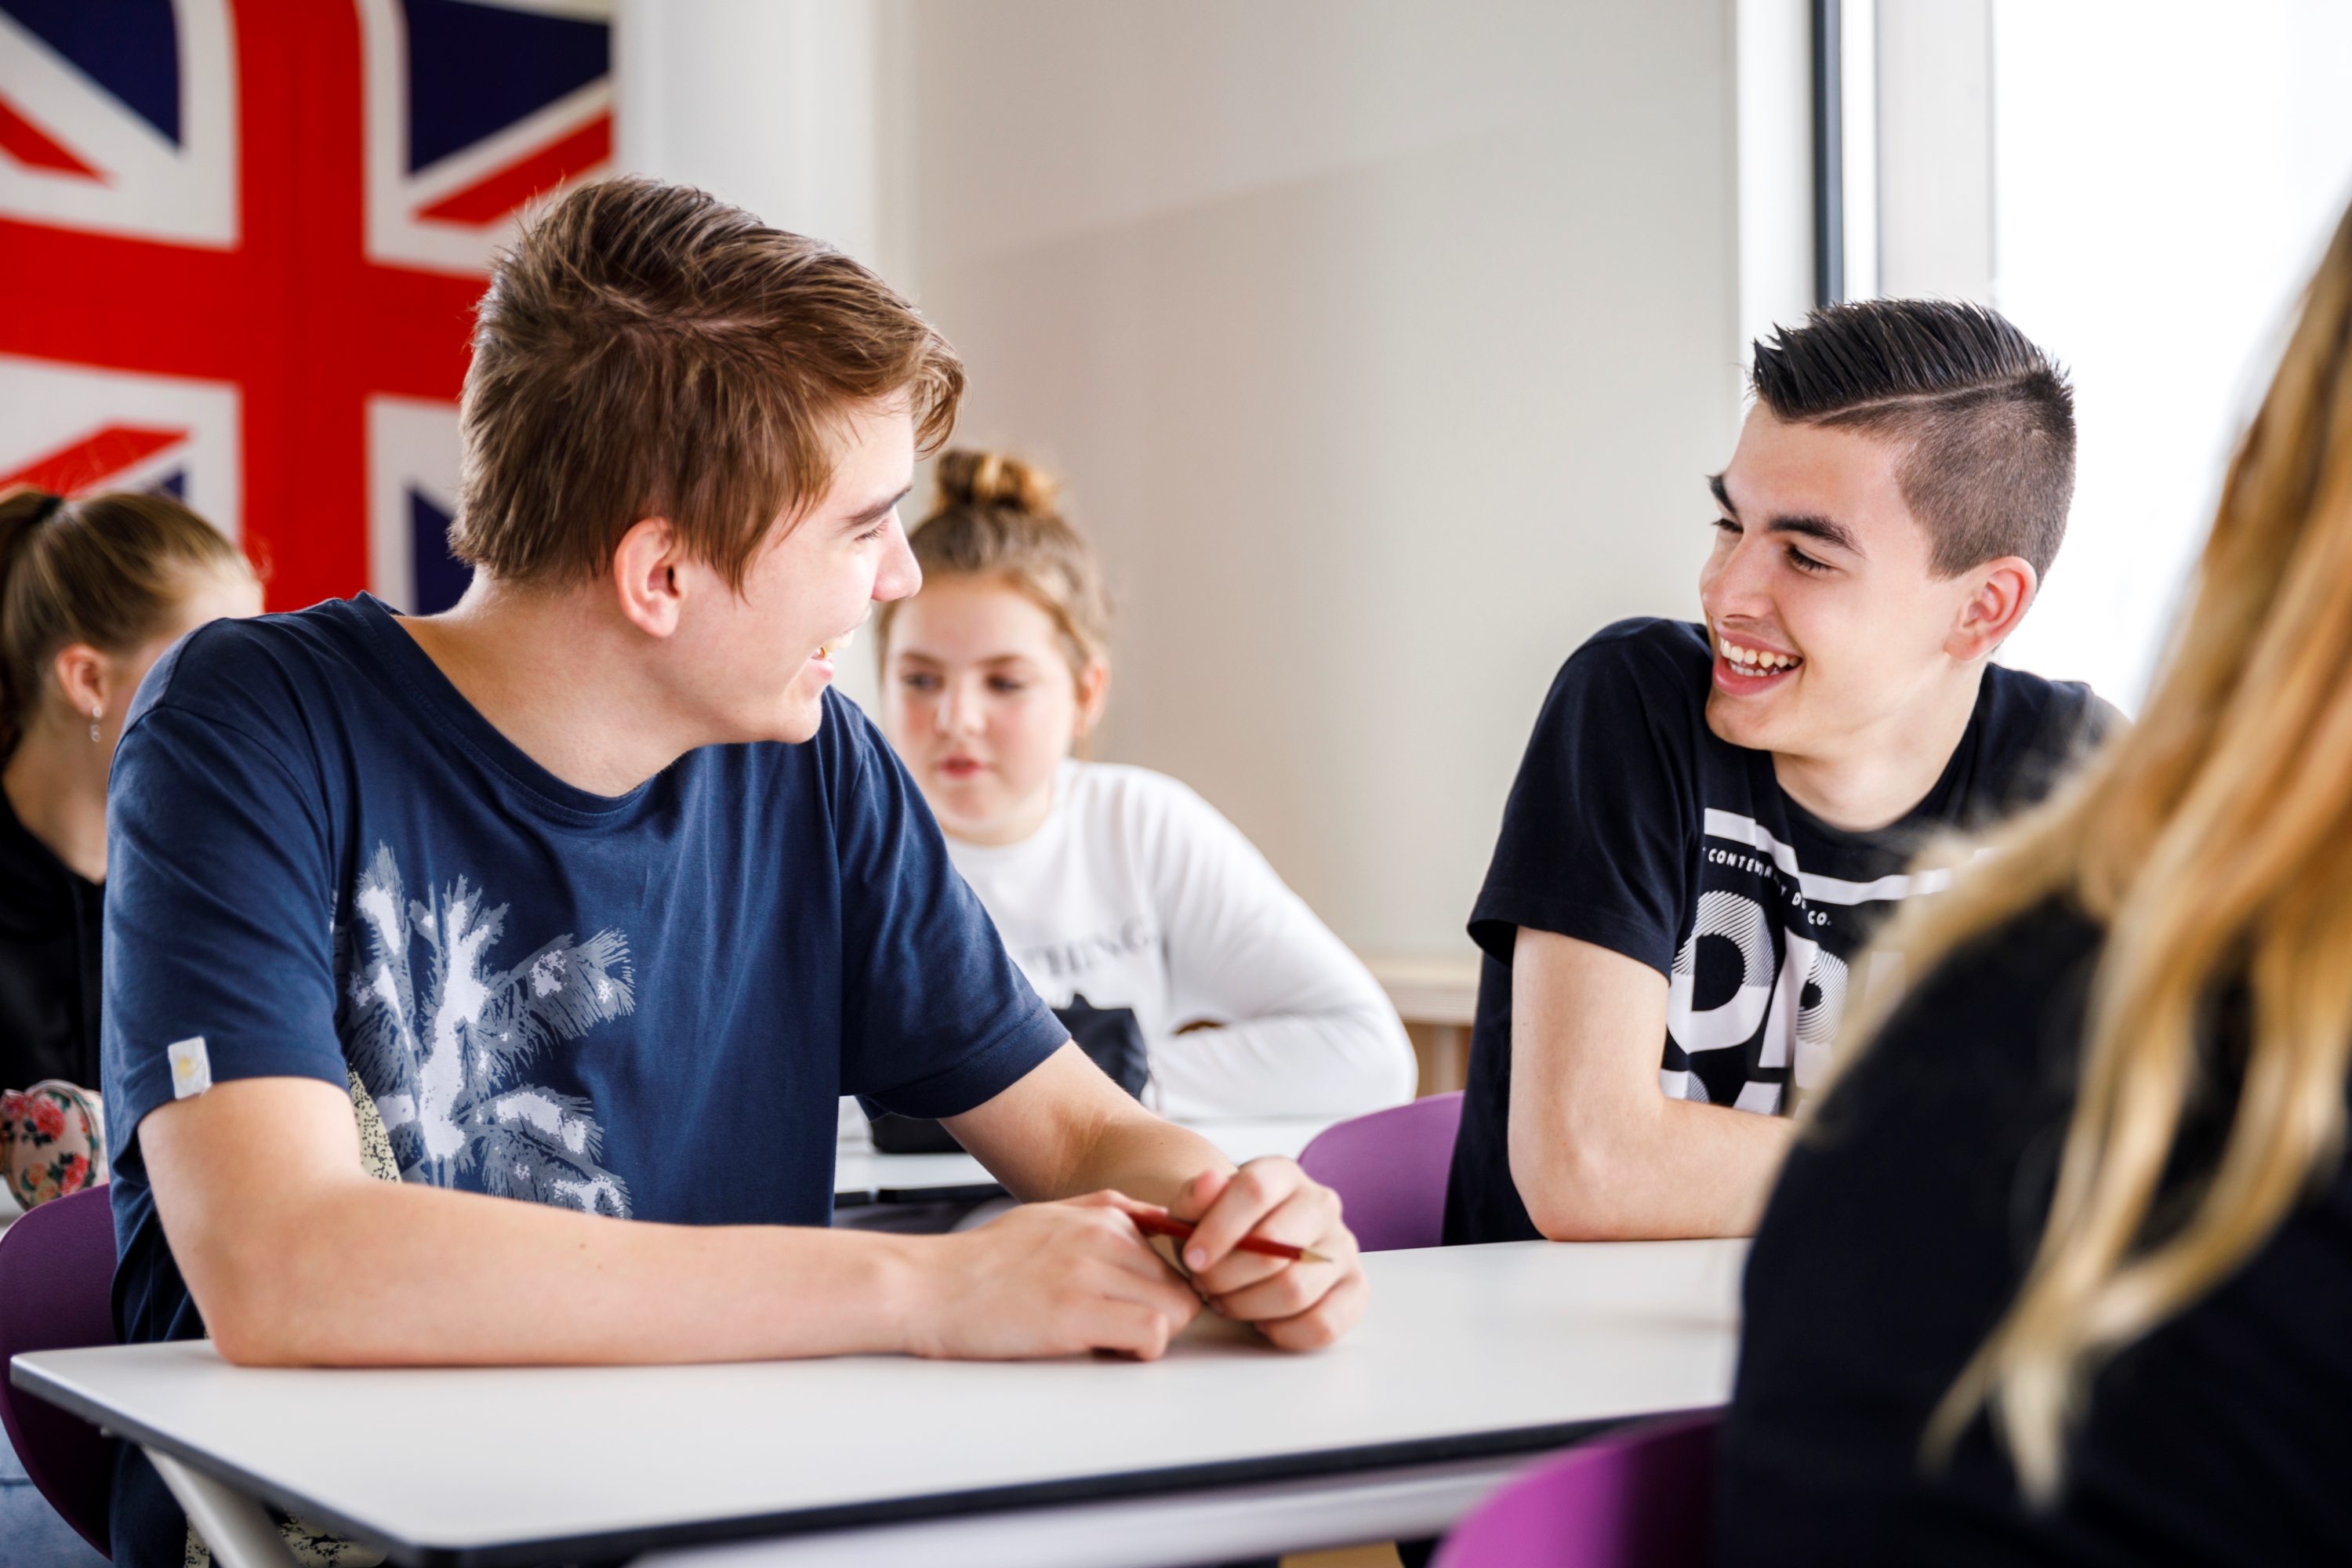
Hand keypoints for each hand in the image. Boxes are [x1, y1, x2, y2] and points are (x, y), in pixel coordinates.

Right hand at [899, 1191, 1200, 1359]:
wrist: (925, 1286)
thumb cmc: (982, 1262)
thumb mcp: (1050, 1217)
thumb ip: (1106, 1215)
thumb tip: (1157, 1223)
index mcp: (1104, 1212)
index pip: (1180, 1252)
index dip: (1168, 1287)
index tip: (1146, 1305)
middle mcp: (1104, 1233)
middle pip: (1184, 1285)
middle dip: (1162, 1313)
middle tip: (1121, 1329)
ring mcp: (1090, 1270)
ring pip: (1178, 1308)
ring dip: (1152, 1333)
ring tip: (1108, 1339)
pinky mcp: (1075, 1311)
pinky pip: (1152, 1333)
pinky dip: (1141, 1351)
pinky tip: (1107, 1349)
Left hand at [1163, 1158, 1364, 1349]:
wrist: (1253, 1249)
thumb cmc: (1222, 1231)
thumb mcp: (1196, 1211)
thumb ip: (1194, 1198)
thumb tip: (1209, 1183)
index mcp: (1283, 1174)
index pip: (1255, 1190)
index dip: (1219, 1229)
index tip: (1193, 1259)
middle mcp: (1321, 1204)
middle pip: (1276, 1246)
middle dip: (1228, 1276)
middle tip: (1204, 1285)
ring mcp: (1343, 1247)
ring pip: (1296, 1290)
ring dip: (1248, 1306)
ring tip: (1226, 1302)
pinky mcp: (1356, 1288)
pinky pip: (1323, 1324)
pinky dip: (1283, 1332)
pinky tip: (1262, 1320)